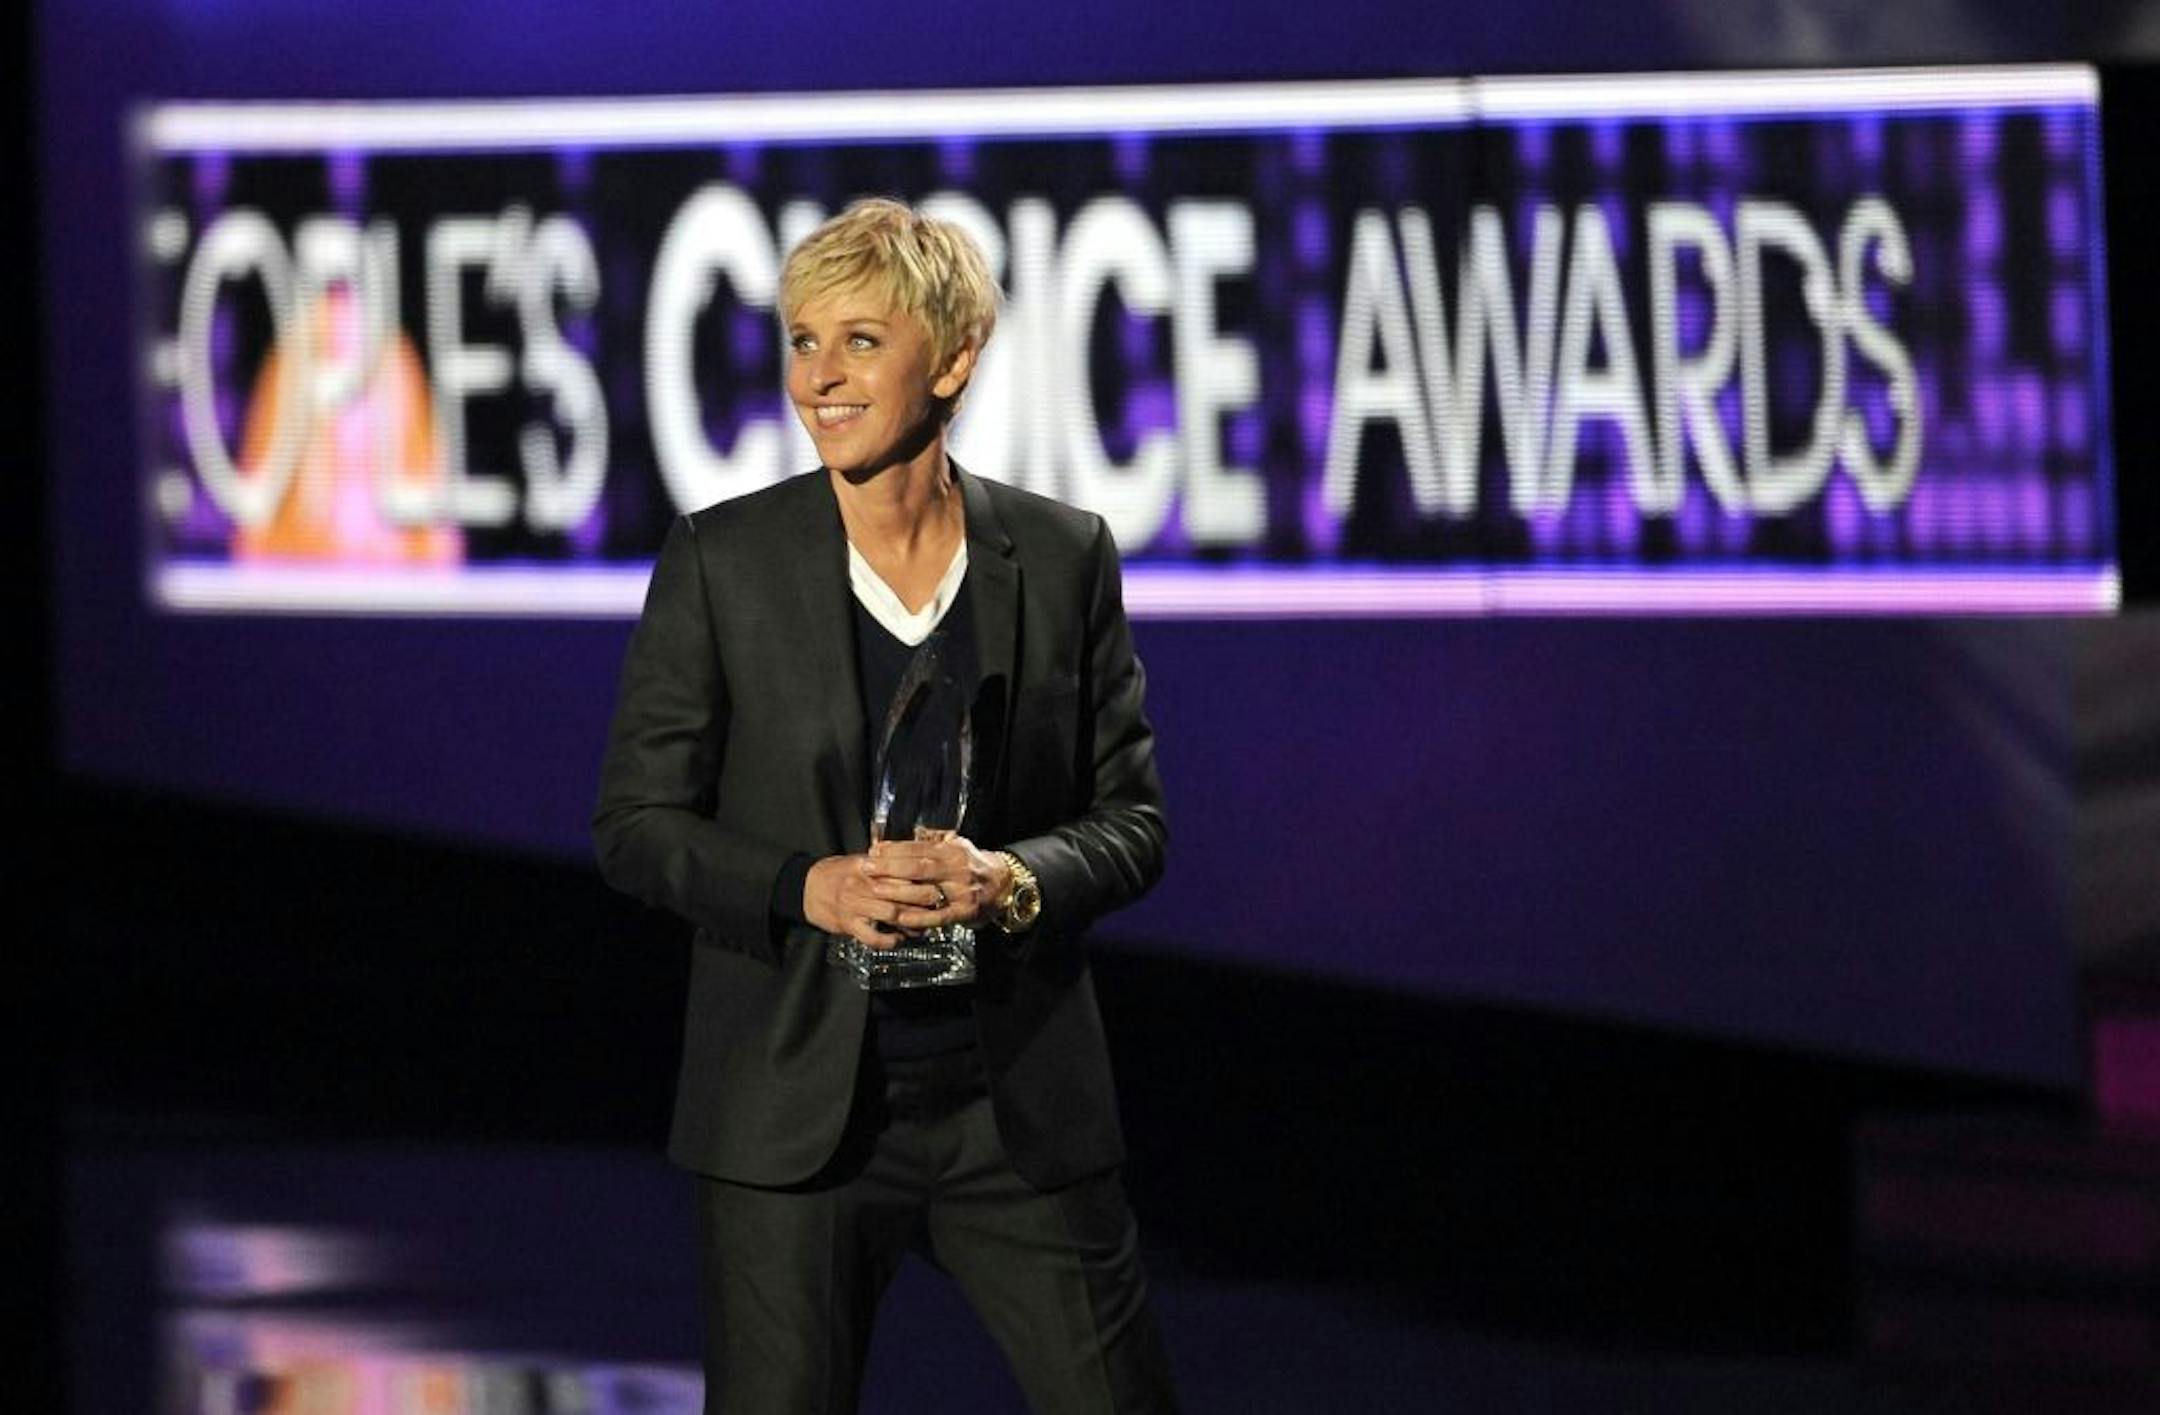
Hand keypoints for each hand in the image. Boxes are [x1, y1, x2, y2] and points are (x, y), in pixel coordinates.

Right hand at [802, 852, 928, 950]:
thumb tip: (913, 869)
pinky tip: (897, 940)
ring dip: (910, 921)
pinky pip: (872, 936)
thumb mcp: (860, 861)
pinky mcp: (848, 923)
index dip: (921, 878)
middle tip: (937, 903)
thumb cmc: (837, 873)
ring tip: (921, 925)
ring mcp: (855, 905)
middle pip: (901, 892)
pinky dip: (888, 940)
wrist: (807, 888)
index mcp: (869, 867)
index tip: (936, 881)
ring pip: (891, 913)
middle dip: (923, 899)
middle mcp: (863, 885)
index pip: (901, 870)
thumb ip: (884, 865)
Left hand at [863, 835, 1011, 934]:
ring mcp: (961, 890)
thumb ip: (935, 840)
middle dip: (889, 866)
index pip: (919, 847)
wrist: (1003, 885)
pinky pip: (938, 915)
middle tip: (867, 867)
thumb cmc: (973, 864)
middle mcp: (957, 868)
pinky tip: (900, 916)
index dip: (895, 849)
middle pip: (919, 866)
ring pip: (925, 890)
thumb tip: (910, 833)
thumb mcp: (958, 845)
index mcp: (952, 850)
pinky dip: (918, 917)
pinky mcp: (964, 911)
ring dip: (898, 891)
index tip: (874, 850)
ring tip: (874, 889)